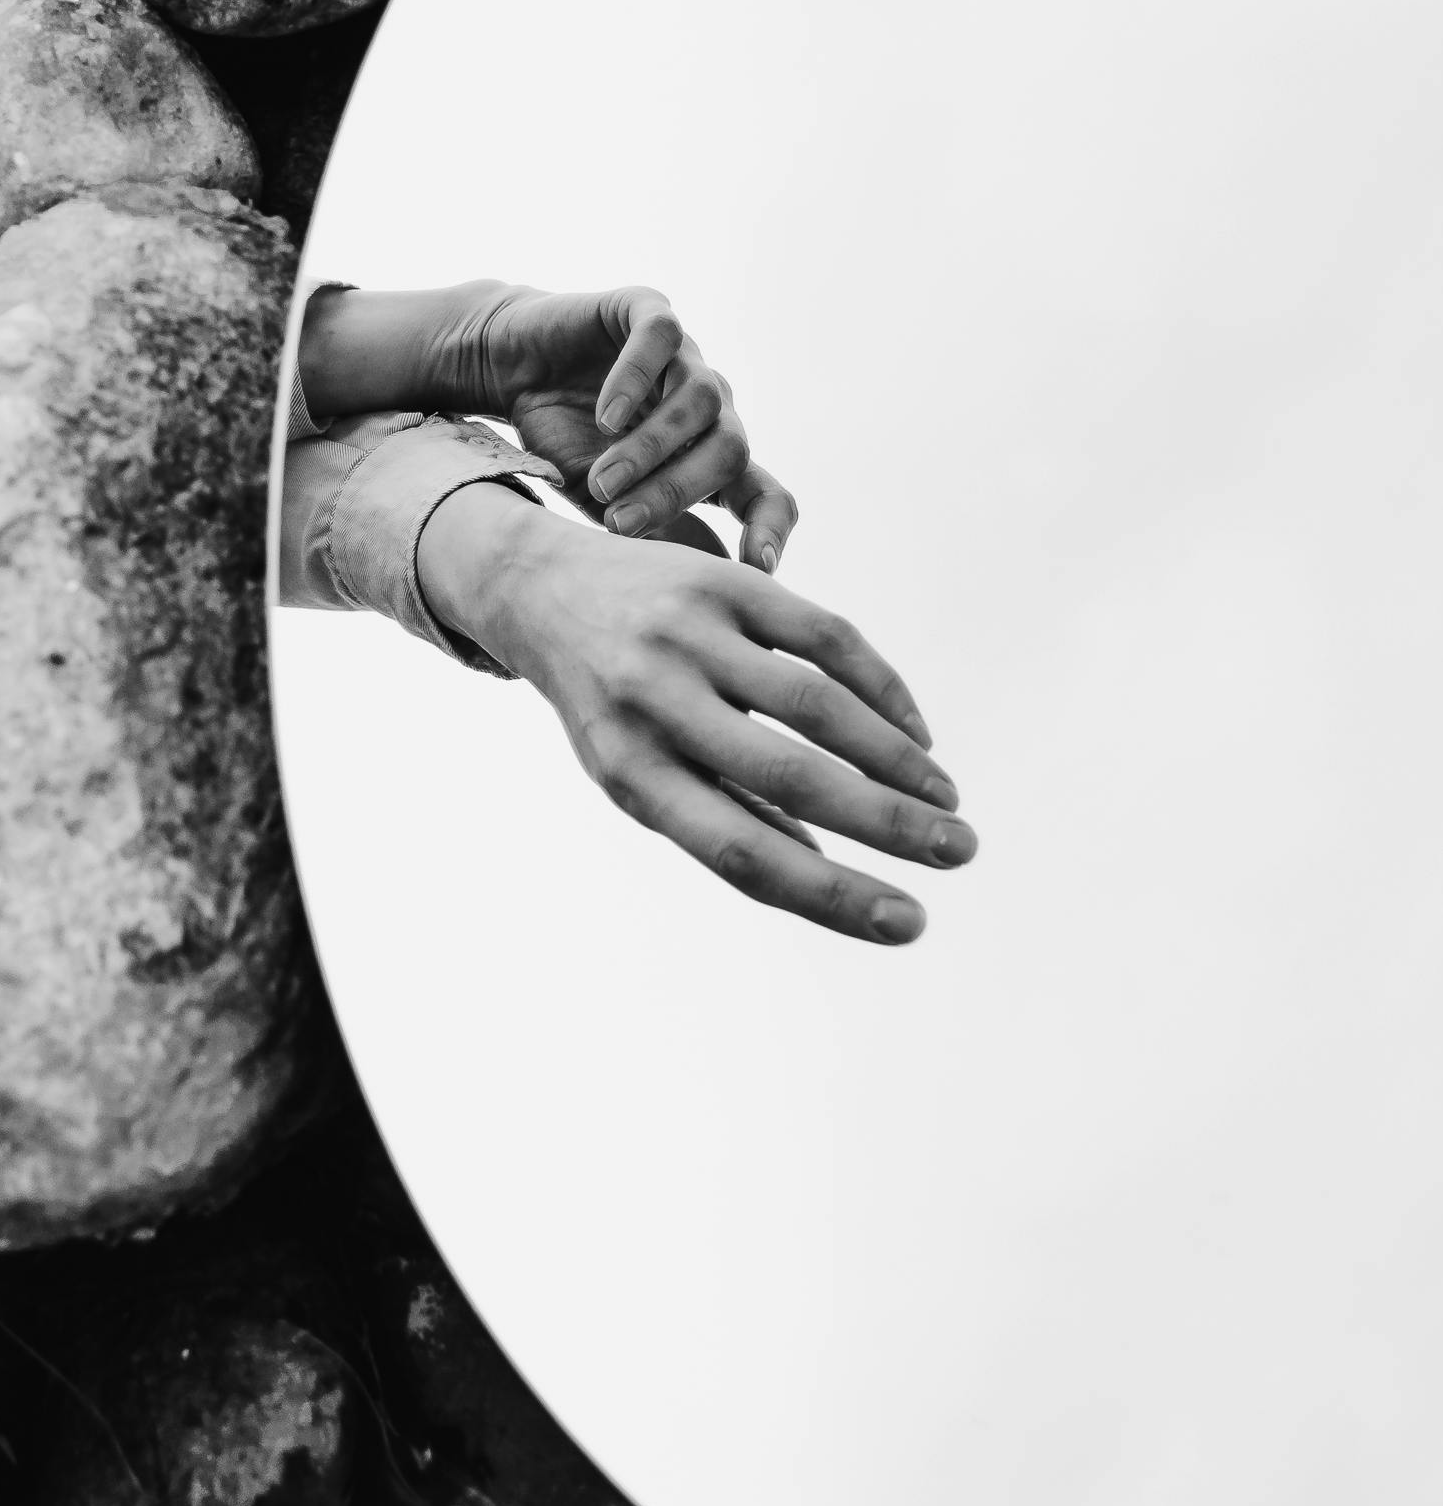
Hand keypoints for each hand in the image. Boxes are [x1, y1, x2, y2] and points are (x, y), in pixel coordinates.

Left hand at [416, 487, 973, 940]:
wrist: (543, 591)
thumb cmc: (610, 708)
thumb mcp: (637, 774)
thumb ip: (726, 820)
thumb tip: (827, 884)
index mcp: (631, 773)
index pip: (741, 853)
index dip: (832, 896)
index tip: (911, 924)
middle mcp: (655, 702)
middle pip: (791, 777)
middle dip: (889, 824)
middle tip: (962, 853)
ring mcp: (688, 635)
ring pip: (817, 703)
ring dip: (897, 758)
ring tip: (946, 800)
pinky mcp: (721, 581)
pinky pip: (824, 635)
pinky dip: (881, 688)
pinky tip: (915, 733)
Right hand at [452, 283, 796, 569]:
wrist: (511, 366)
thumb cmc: (564, 438)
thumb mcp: (605, 499)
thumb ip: (656, 533)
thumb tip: (713, 580)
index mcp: (712, 457)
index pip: (767, 495)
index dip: (769, 530)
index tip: (758, 569)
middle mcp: (711, 406)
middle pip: (731, 451)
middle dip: (677, 492)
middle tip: (621, 523)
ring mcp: (684, 356)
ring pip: (699, 399)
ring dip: (650, 447)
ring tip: (600, 479)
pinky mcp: (648, 310)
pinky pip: (662, 339)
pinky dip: (636, 379)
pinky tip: (605, 415)